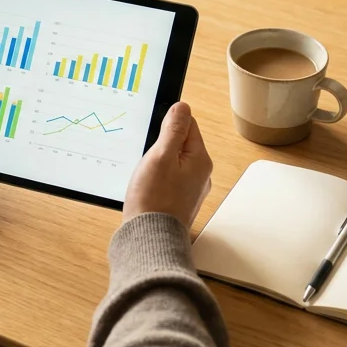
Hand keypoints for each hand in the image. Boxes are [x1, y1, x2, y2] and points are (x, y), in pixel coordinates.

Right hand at [122, 102, 212, 228]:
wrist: (149, 239)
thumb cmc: (153, 199)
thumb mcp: (161, 156)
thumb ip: (173, 129)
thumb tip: (183, 106)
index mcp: (201, 160)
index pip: (189, 125)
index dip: (168, 124)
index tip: (153, 133)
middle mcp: (201, 175)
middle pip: (180, 144)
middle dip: (161, 145)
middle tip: (147, 158)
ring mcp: (190, 190)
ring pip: (172, 162)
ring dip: (157, 163)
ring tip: (146, 175)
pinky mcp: (178, 201)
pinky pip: (168, 179)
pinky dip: (156, 178)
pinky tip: (146, 187)